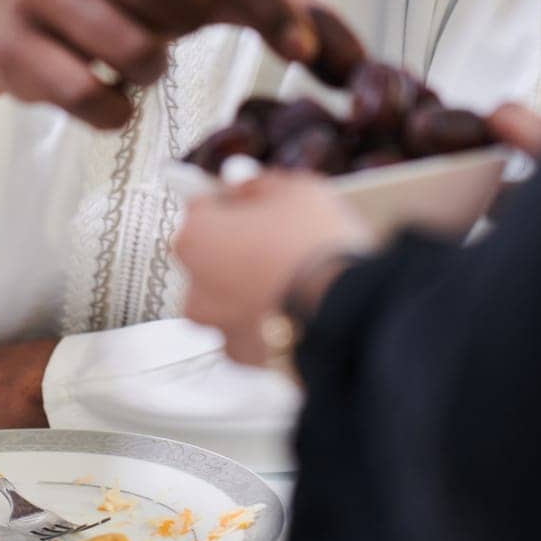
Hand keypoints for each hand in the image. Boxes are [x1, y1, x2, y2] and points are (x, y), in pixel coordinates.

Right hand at [0, 0, 323, 130]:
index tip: (302, 50)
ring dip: (151, 67)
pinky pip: (86, 95)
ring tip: (138, 55)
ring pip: (129, 46)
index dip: (266, 3)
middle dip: (187, 25)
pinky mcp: (10, 47)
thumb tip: (345, 49)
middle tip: (174, 30)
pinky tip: (108, 94)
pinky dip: (114, 110)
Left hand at [174, 101, 540, 364]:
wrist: (346, 313)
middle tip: (279, 233)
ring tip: (296, 273)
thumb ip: (257, 184)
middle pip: (210, 255)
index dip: (225, 195)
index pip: (199, 203)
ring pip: (229, 296)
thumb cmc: (315, 245)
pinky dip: (268, 318)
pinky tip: (299, 304)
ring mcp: (219, 328)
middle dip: (236, 244)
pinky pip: (252, 328)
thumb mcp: (294, 188)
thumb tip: (240, 180)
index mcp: (194, 236)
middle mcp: (195, 287)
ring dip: (250, 285)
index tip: (233, 192)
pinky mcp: (247, 360)